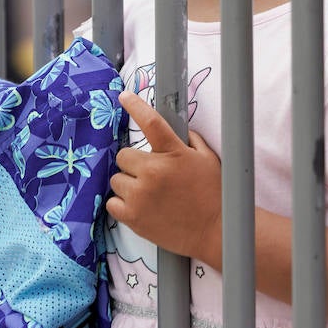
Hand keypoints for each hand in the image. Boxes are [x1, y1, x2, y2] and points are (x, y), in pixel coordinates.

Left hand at [106, 93, 222, 264]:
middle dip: (134, 163)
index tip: (123, 96)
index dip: (134, 105)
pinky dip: (122, 204)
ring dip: (128, 184)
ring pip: (117, 179)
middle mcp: (153, 171)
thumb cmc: (214, 194)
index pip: (150, 122)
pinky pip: (112, 202)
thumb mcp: (208, 159)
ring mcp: (141, 195)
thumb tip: (178, 128)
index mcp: (173, 153)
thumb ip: (191, 140)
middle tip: (149, 174)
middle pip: (123, 156)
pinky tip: (139, 207)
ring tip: (147, 194)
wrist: (215, 231)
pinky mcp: (133, 217)